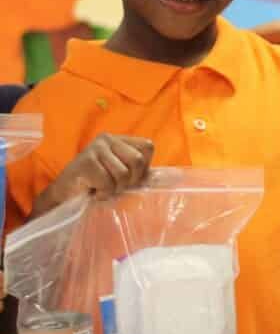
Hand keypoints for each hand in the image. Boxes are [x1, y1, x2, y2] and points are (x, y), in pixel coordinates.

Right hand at [36, 134, 153, 214]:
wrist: (63, 194)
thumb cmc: (95, 185)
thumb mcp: (120, 175)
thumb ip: (138, 171)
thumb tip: (161, 178)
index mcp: (119, 139)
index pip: (147, 147)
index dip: (144, 168)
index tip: (130, 179)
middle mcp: (108, 139)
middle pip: (138, 160)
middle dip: (130, 181)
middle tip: (115, 186)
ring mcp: (96, 148)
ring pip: (123, 174)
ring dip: (114, 189)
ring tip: (102, 188)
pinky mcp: (86, 162)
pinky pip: (108, 183)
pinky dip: (103, 193)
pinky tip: (93, 191)